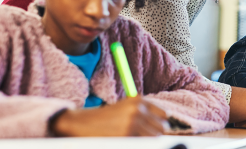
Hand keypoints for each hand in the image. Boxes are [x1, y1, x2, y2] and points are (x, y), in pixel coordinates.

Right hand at [51, 95, 169, 135]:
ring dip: (146, 142)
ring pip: (154, 139)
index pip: (164, 116)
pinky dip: (139, 145)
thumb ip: (144, 114)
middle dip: (155, 136)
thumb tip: (165, 128)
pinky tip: (126, 143)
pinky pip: (143, 144)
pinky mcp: (126, 137)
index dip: (159, 126)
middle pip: (162, 129)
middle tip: (141, 138)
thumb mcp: (125, 109)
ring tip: (132, 140)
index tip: (153, 131)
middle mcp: (137, 110)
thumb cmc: (104, 118)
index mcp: (138, 100)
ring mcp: (132, 124)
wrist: (80, 123)